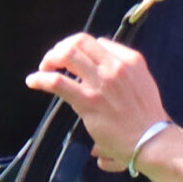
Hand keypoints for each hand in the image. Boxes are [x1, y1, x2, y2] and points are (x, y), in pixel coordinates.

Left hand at [26, 34, 169, 171]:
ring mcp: (101, 82)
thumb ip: (124, 66)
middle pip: (80, 42)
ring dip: (51, 59)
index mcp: (130, 59)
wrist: (149, 139)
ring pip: (68, 55)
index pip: (97, 43)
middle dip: (62, 47)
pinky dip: (42, 79)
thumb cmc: (146, 115)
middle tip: (53, 60)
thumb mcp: (142, 80)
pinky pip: (59, 82)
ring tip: (43, 68)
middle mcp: (115, 66)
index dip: (80, 48)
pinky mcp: (88, 101)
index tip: (73, 60)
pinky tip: (33, 81)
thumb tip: (102, 53)